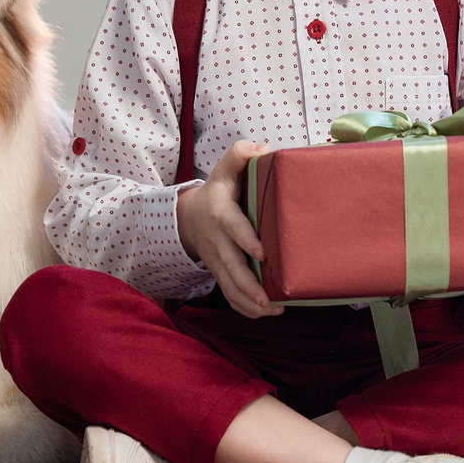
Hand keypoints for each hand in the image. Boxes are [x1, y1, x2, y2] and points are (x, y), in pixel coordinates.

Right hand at [176, 142, 277, 317]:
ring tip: (273, 310)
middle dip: (249, 286)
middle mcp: (218, 241)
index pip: (233, 228)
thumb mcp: (225, 168)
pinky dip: (244, 308)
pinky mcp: (220, 274)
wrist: (190, 217)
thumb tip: (264, 149)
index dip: (246, 241)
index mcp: (221, 213)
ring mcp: (218, 261)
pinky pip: (229, 295)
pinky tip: (265, 313)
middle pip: (231, 268)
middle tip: (269, 300)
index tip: (263, 254)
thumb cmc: (218, 190)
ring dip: (249, 303)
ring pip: (230, 287)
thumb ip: (240, 154)